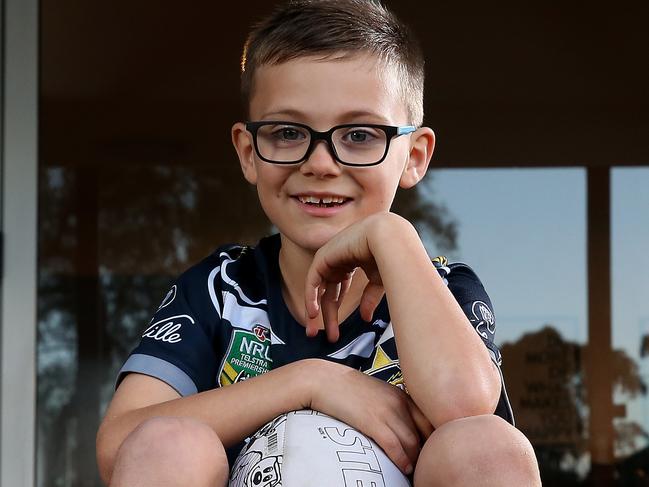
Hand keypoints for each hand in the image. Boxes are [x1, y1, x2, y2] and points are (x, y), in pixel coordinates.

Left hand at [305, 213, 402, 341]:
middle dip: (325, 316)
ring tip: (313, 331)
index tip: (336, 334)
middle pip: (327, 293)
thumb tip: (365, 319)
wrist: (387, 238)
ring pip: (317, 289)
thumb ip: (369, 298)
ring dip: (315, 311)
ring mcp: (329, 257)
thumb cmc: (389, 256)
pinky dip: (311, 297)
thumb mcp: (378, 281)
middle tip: (323, 336)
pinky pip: (312, 281)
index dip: (335, 312)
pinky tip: (313, 313)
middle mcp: (338, 261)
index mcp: (351, 263)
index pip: (338, 291)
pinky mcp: (323, 257)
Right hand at [307, 359, 432, 474]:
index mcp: (401, 395)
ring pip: (412, 442)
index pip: (429, 420)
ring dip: (416, 461)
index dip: (435, 439)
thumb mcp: (376, 393)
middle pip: (424, 434)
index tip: (432, 451)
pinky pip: (394, 445)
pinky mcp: (372, 421)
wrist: (323, 380)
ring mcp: (386, 411)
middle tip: (425, 465)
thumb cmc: (347, 389)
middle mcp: (398, 402)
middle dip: (427, 452)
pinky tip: (403, 468)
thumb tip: (400, 429)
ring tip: (415, 472)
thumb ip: (392, 407)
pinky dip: (401, 459)